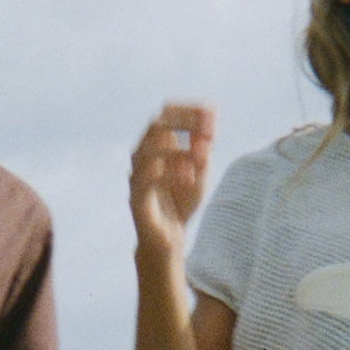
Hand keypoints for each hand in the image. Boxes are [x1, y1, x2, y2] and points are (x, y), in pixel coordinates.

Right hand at [129, 104, 215, 257]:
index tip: (213, 113)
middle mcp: (143, 156)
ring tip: (202, 158)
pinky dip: (169, 173)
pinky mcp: (136, 197)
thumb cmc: (182, 202)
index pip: (166, 114)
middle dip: (185, 122)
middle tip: (209, 130)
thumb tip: (208, 124)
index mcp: (158, 146)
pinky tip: (189, 176)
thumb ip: (203, 150)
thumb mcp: (201, 172)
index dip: (188, 110)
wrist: (168, 239)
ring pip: (149, 149)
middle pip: (156, 124)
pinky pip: (145, 178)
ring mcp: (137, 176)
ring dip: (179, 150)